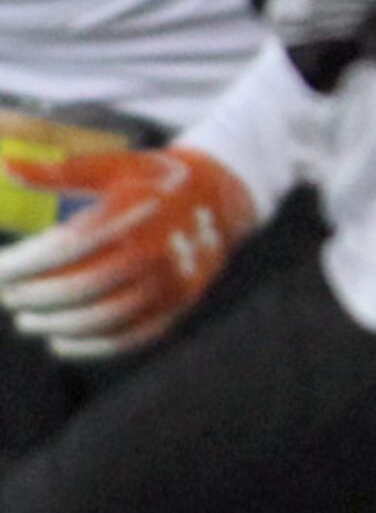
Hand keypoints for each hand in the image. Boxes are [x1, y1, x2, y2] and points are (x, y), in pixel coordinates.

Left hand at [0, 147, 256, 358]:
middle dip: (32, 296)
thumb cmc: (152, 181)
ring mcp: (172, 280)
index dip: (21, 264)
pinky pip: (127, 337)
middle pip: (79, 287)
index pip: (64, 247)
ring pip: (100, 318)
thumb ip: (59, 171)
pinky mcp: (178, 305)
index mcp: (137, 210)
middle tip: (7, 295)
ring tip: (26, 319)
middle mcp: (158, 247)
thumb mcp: (113, 166)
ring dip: (54, 324)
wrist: (218, 199)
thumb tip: (6, 165)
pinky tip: (59, 341)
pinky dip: (88, 346)